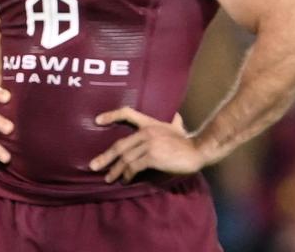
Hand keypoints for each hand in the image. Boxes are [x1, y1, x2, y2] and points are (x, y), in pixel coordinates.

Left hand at [89, 108, 204, 182]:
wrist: (200, 150)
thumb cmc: (188, 141)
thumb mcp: (177, 127)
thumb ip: (173, 122)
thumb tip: (176, 116)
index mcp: (149, 123)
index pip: (127, 113)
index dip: (111, 115)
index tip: (96, 121)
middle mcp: (146, 132)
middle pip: (119, 145)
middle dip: (105, 157)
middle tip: (94, 166)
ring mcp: (148, 144)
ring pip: (125, 158)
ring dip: (116, 170)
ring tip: (109, 178)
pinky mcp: (152, 157)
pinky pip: (134, 167)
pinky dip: (128, 175)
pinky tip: (126, 180)